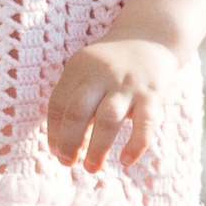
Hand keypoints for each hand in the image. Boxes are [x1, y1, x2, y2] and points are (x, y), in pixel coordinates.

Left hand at [45, 33, 178, 173]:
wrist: (151, 37)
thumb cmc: (113, 63)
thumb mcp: (88, 70)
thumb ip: (76, 98)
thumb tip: (63, 142)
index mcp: (79, 68)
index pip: (58, 102)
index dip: (54, 130)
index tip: (54, 151)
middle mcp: (101, 74)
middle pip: (77, 110)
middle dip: (69, 141)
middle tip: (66, 163)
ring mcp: (127, 84)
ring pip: (107, 119)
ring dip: (97, 148)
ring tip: (91, 168)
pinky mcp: (152, 95)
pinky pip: (144, 124)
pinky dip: (135, 145)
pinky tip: (126, 161)